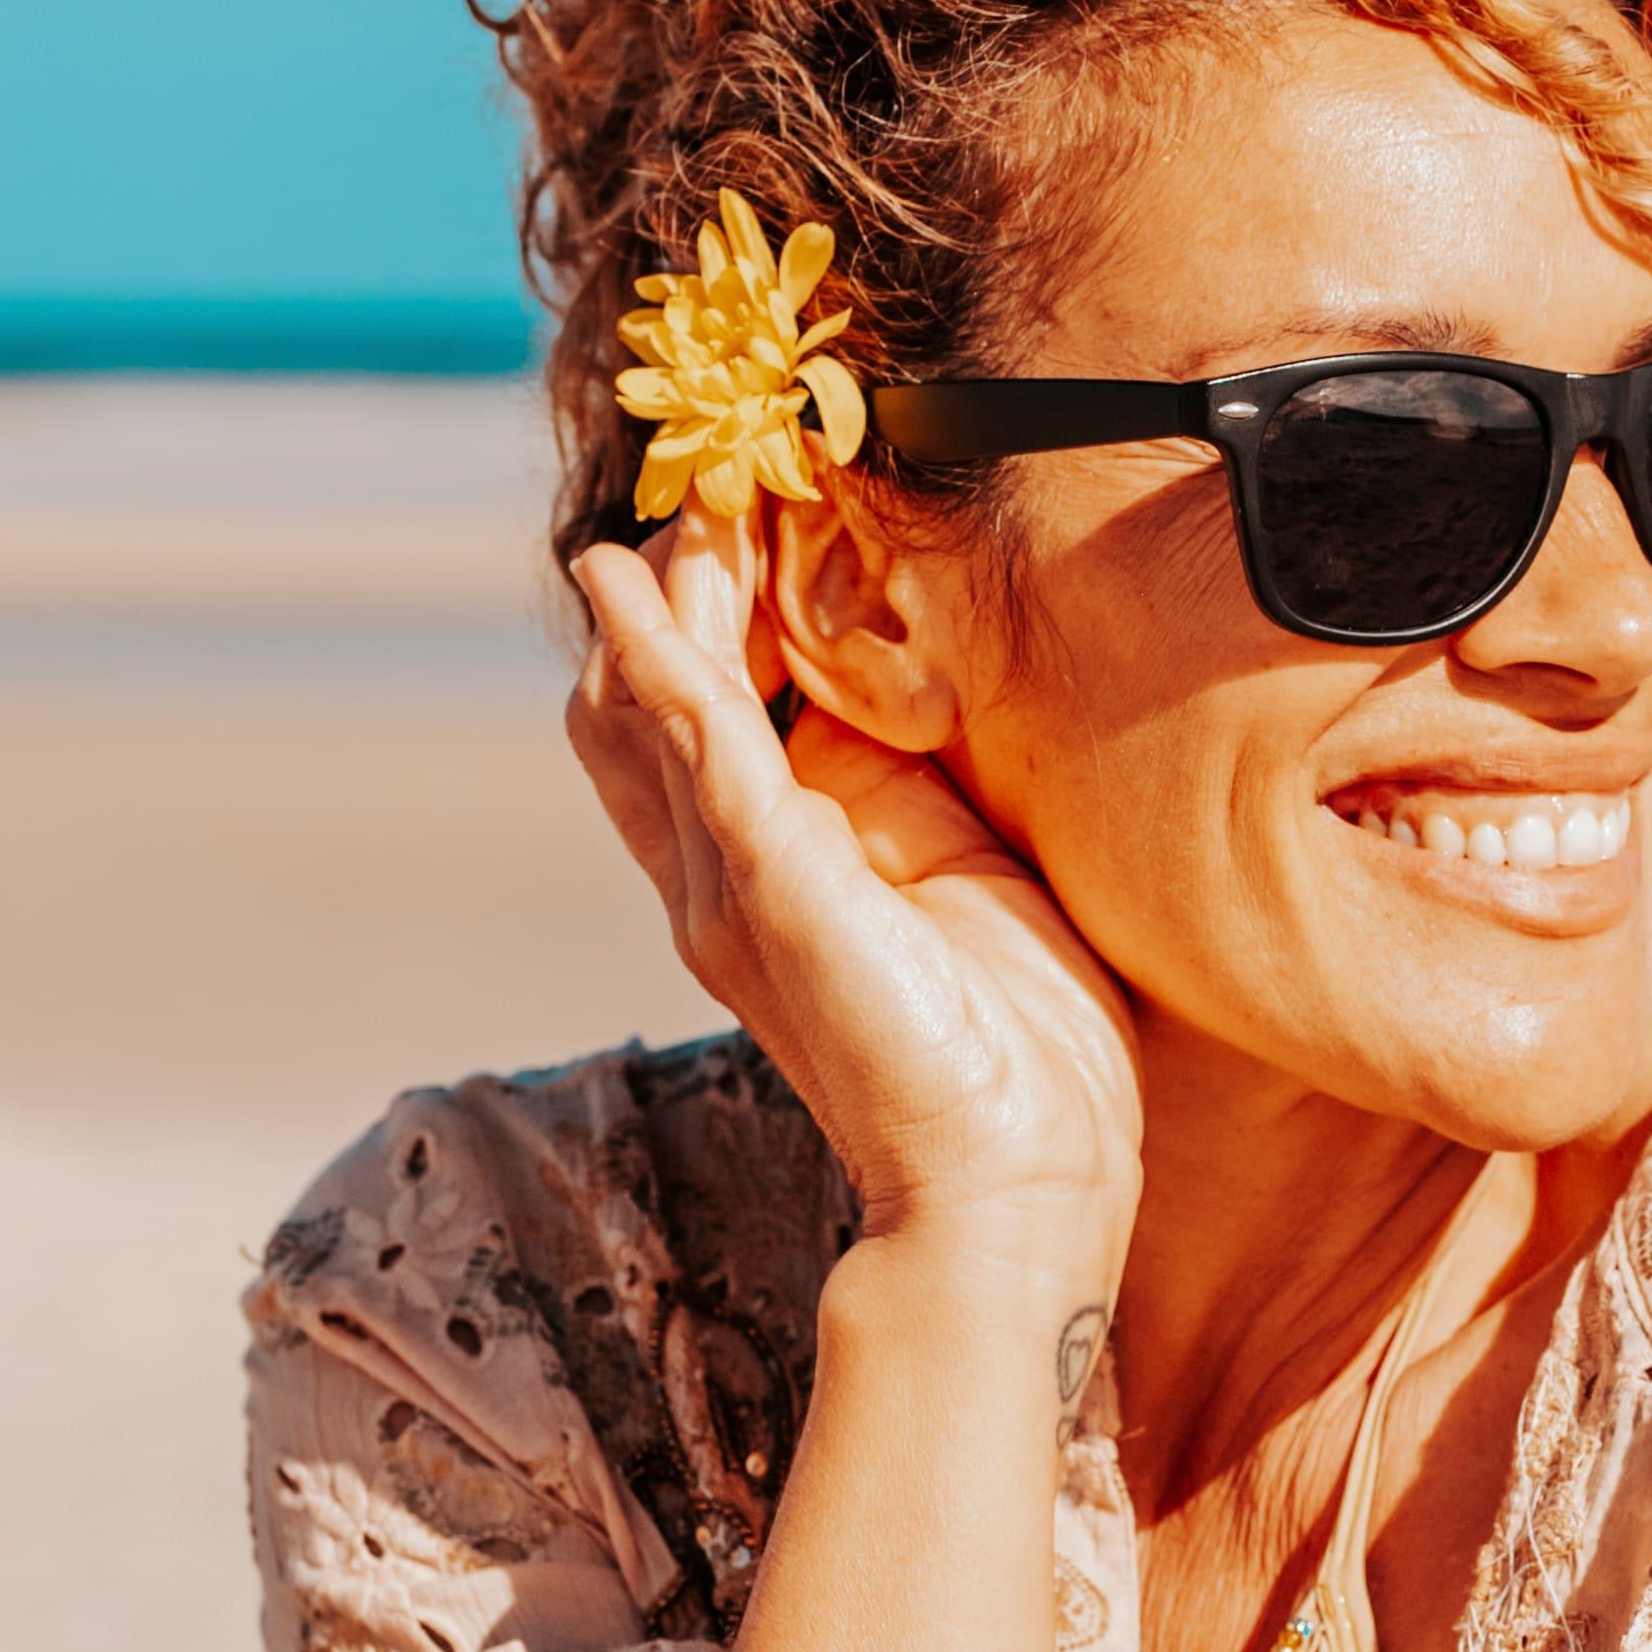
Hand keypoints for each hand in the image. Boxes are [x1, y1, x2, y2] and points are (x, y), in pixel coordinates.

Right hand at [567, 522, 1138, 1289]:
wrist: (1018, 1186)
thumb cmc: (1017, 1054)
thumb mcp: (963, 881)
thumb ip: (918, 794)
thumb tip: (926, 691)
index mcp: (771, 870)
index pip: (699, 708)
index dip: (721, 600)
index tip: (771, 496)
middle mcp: (719, 874)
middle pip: (643, 691)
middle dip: (681, 574)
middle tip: (731, 466)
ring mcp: (727, 882)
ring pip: (650, 697)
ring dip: (674, 582)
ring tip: (706, 486)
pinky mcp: (765, 887)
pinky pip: (689, 742)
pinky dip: (655, 652)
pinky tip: (634, 579)